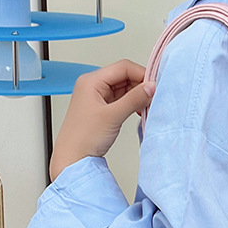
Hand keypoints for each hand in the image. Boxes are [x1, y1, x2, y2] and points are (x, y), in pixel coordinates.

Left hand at [49, 59, 155, 180]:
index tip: (154, 86)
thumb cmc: (83, 138)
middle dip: (140, 86)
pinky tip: (138, 112)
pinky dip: (131, 104)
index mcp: (91, 81)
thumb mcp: (113, 116)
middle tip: (153, 98)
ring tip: (146, 107)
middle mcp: (93, 86)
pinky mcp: (100, 109)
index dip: (141, 74)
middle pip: (123, 76)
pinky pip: (120, 100)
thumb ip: (134, 99)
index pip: (122, 67)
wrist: (72, 159)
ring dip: (136, 96)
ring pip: (123, 89)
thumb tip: (151, 87)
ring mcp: (96, 98)